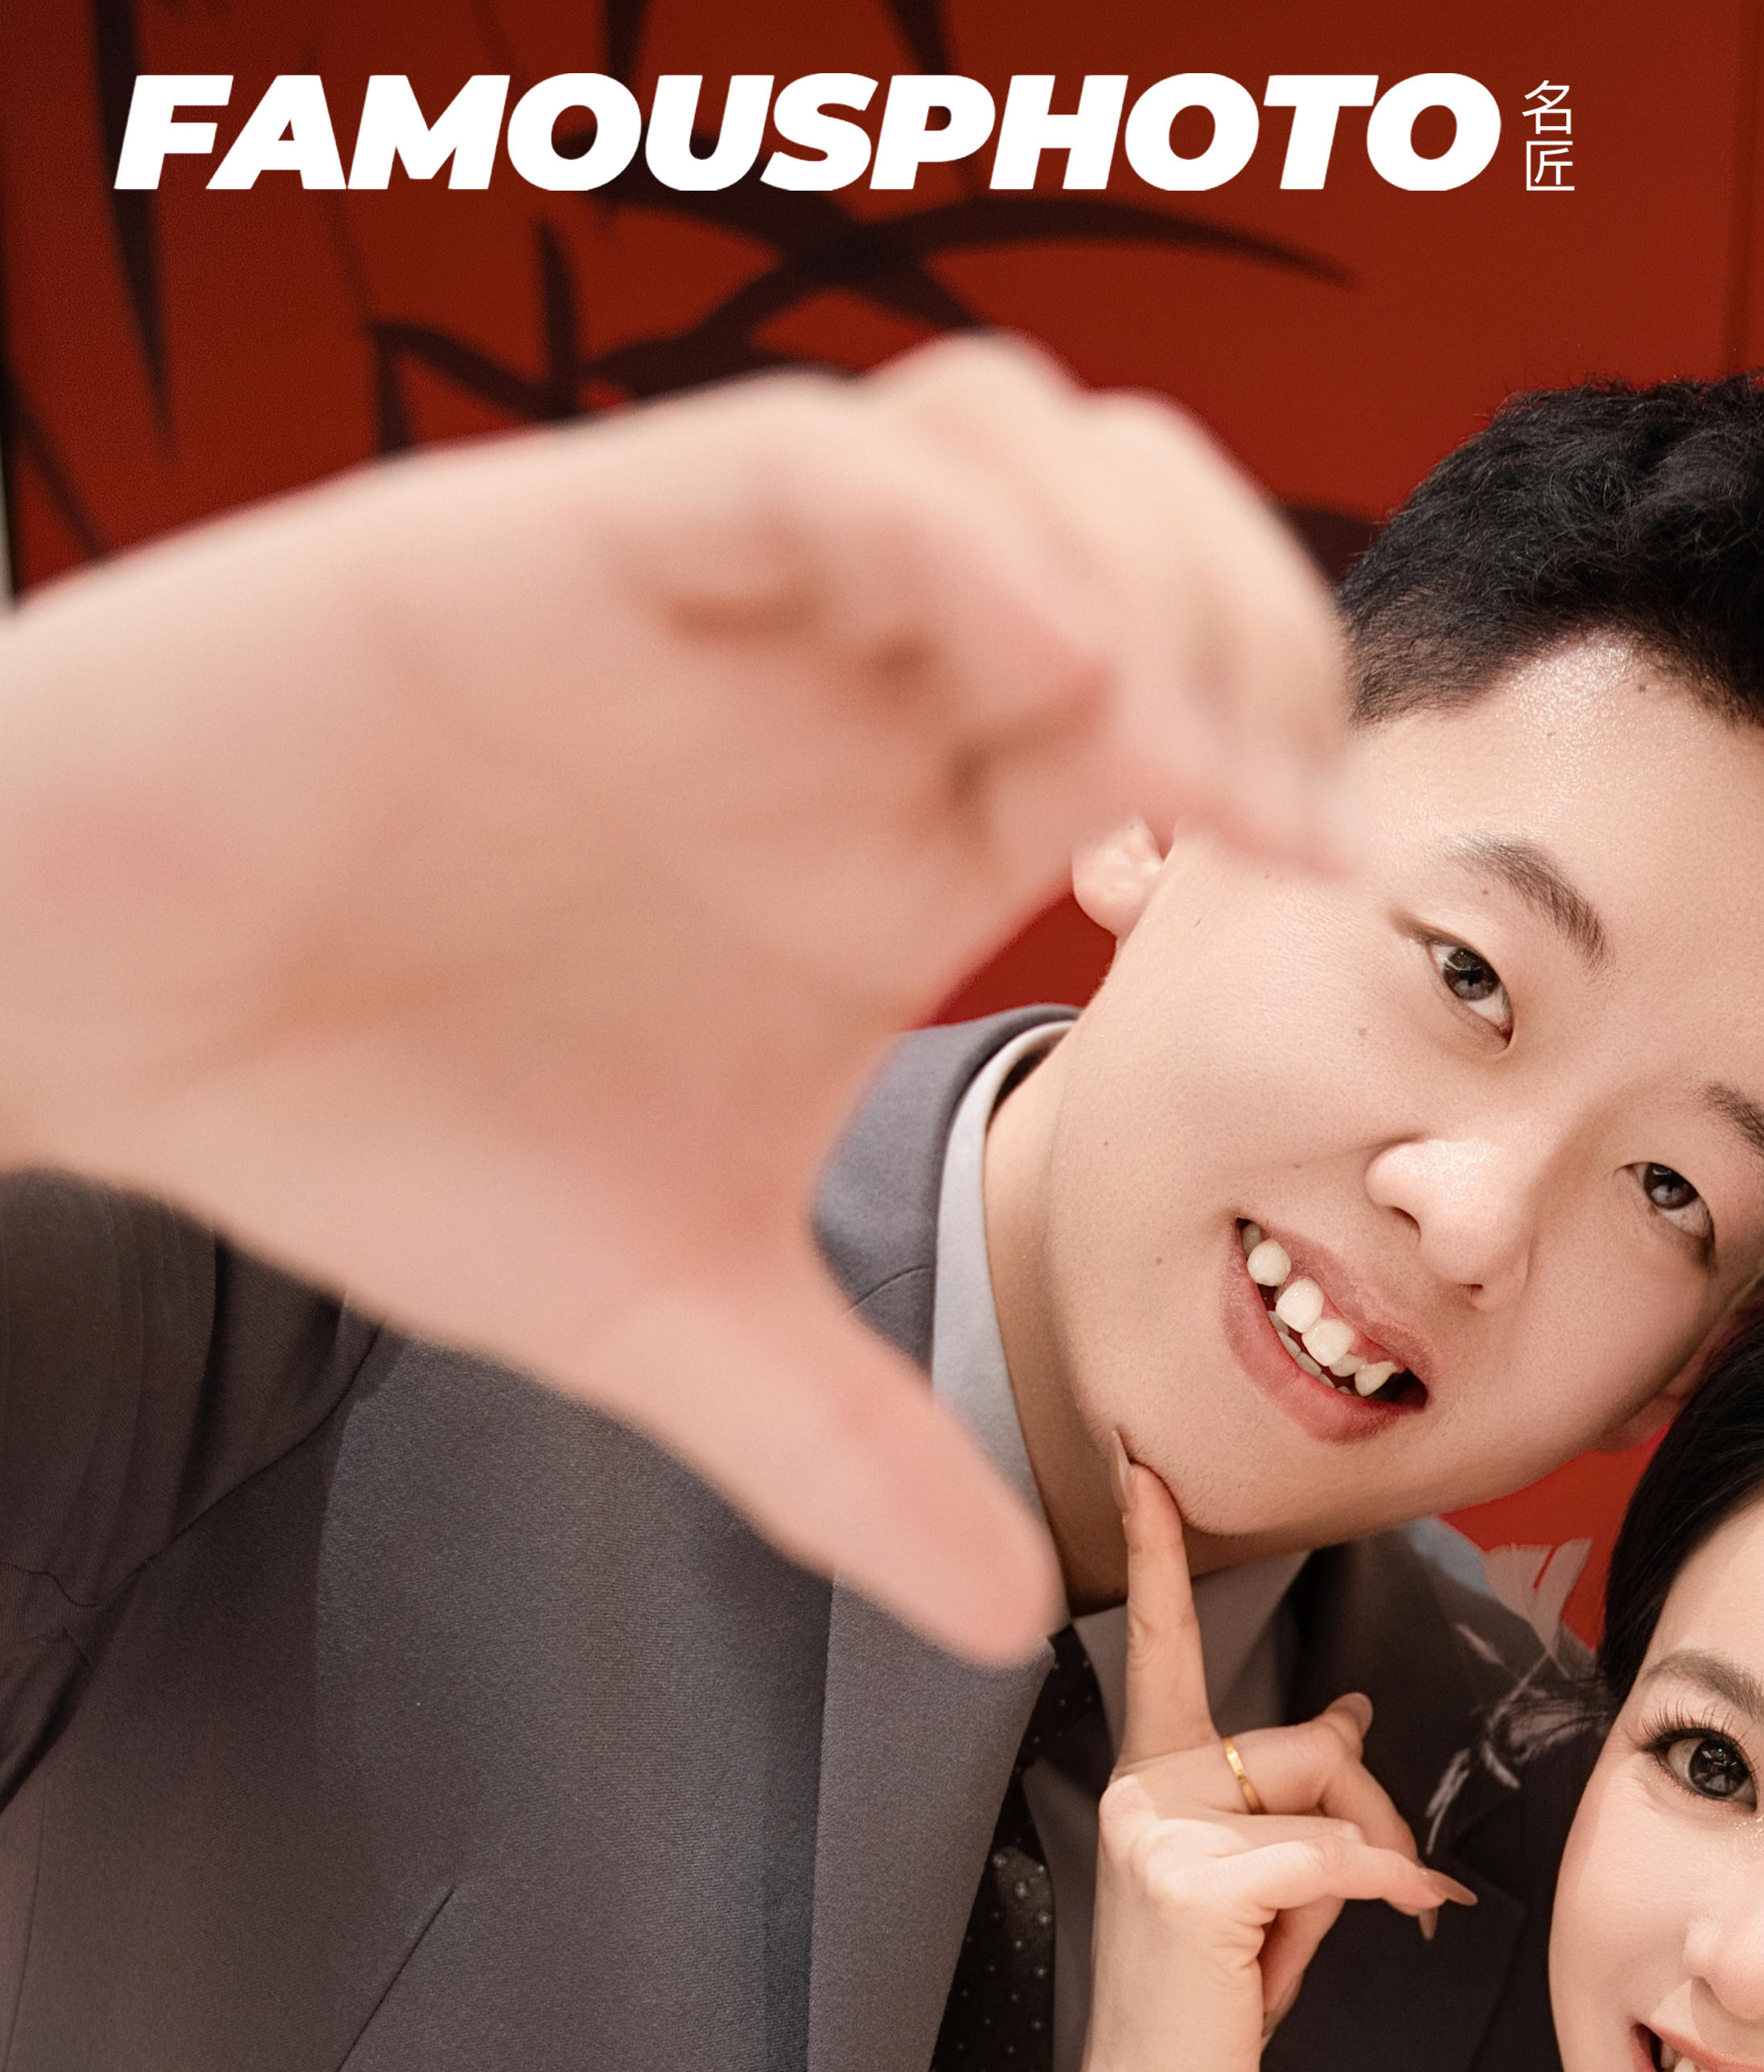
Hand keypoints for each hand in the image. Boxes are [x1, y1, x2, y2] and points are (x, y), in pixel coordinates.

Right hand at [0, 345, 1347, 1661]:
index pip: (1168, 705)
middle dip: (1260, 631)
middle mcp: (835, 694)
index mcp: (894, 831)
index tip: (1332, 894)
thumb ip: (838, 1451)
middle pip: (1145, 528)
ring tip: (1155, 750)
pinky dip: (951, 535)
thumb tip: (1007, 1632)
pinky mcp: (568, 548)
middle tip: (1274, 811)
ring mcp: (717, 611)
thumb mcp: (657, 1317)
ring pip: (1012, 438)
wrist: (103, 1020)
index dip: (1283, 762)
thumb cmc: (368, 1111)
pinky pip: (811, 465)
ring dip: (1134, 562)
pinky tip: (1029, 668)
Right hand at [1052, 1453, 1468, 2071]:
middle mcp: (1142, 1785)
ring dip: (1368, 1870)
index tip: (1144, 1466)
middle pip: (1316, 1742)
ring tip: (1317, 1942)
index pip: (1159, 1644)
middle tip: (1382, 1891)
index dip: (1159, 1553)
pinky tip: (1412, 1917)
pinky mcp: (1196, 1880)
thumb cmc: (1207, 2004)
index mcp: (1148, 1776)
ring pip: (1333, 1798)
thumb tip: (1354, 1711)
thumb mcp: (1259, 1884)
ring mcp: (1159, 1828)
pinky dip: (1389, 1889)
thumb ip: (1296, 1797)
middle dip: (1373, 1817)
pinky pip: (1337, 1855)